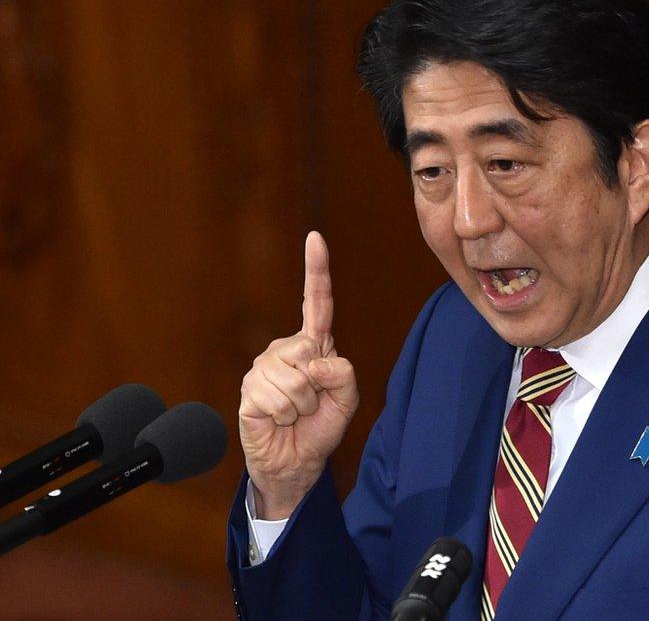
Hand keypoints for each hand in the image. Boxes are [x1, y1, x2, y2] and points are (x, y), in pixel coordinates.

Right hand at [238, 231, 358, 519]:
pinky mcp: (249, 389)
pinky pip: (275, 396)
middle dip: (319, 387)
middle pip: (309, 351)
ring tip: (294, 414)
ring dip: (301, 404)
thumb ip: (342, 373)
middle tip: (312, 405)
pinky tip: (278, 420)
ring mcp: (264, 368)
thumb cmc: (320, 427)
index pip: (317, 302)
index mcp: (313, 346)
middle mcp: (287, 351)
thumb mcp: (347, 399)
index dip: (316, 270)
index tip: (315, 238)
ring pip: (294, 378)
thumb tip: (312, 362)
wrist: (295, 463)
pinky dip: (284, 414)